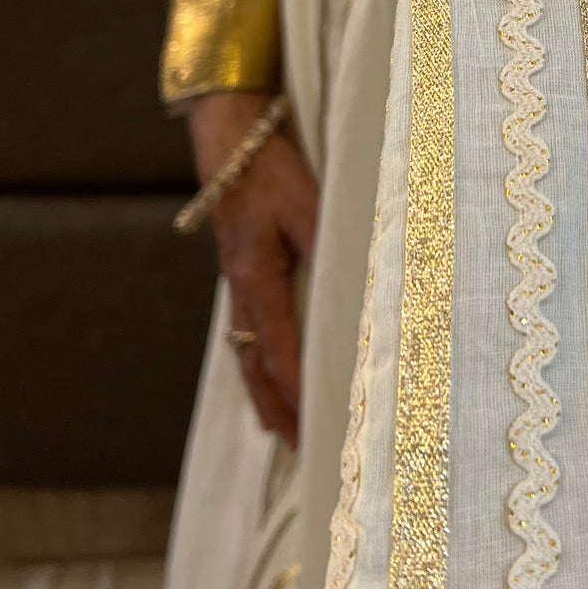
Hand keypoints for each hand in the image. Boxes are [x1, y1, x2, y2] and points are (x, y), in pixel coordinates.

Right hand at [188, 92, 318, 447]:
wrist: (228, 139)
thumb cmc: (269, 168)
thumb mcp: (307, 200)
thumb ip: (330, 241)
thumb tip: (358, 281)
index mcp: (257, 278)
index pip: (281, 350)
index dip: (299, 391)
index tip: (318, 423)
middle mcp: (242, 290)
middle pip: (257, 365)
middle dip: (279, 408)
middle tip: (302, 448)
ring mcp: (238, 285)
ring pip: (247, 353)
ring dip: (266, 393)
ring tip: (283, 430)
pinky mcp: (241, 273)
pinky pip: (247, 333)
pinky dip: (258, 364)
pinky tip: (269, 373)